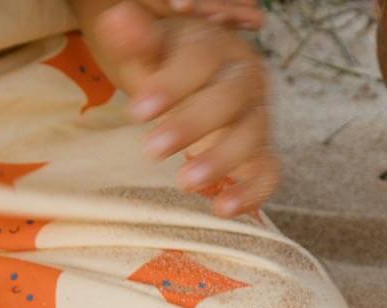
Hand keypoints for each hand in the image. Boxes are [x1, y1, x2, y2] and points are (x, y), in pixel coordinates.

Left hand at [95, 0, 277, 216]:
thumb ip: (139, 40)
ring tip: (184, 183)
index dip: (172, 85)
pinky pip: (268, 174)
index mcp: (222, 48)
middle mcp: (248, 81)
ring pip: (251, 137)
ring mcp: (260, 119)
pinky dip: (250, 193)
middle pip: (230, 99)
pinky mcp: (264, 154)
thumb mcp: (154, 51)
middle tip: (152, 150)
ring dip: (220, 161)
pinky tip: (222, 209)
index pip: (202, 61)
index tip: (137, 112)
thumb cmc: (173, 67)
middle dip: (192, 125)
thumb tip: (118, 20)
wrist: (202, 88)